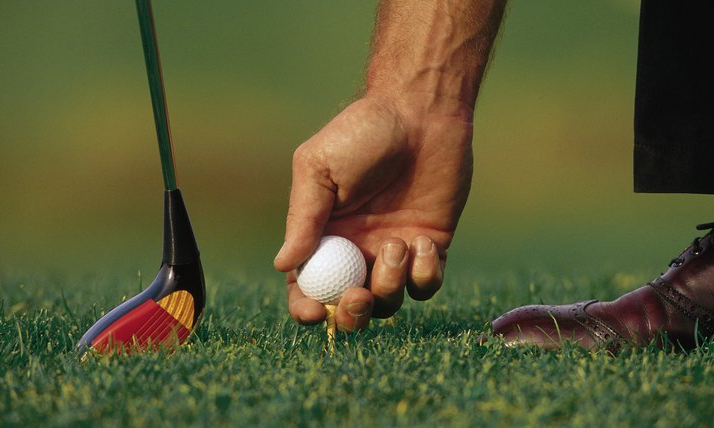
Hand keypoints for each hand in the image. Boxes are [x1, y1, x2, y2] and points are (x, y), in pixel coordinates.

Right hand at [274, 94, 473, 331]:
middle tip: (360, 295)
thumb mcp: (319, 168)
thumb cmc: (362, 133)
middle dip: (352, 314)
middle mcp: (357, 250)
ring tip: (396, 244)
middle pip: (349, 306)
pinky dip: (423, 274)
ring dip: (390, 285)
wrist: (419, 111)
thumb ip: (303, 219)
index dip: (307, 308)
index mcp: (323, 235)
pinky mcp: (430, 246)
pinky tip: (421, 241)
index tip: (315, 312)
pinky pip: (425, 284)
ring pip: (388, 301)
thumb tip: (283, 265)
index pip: (307, 286)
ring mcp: (394, 251)